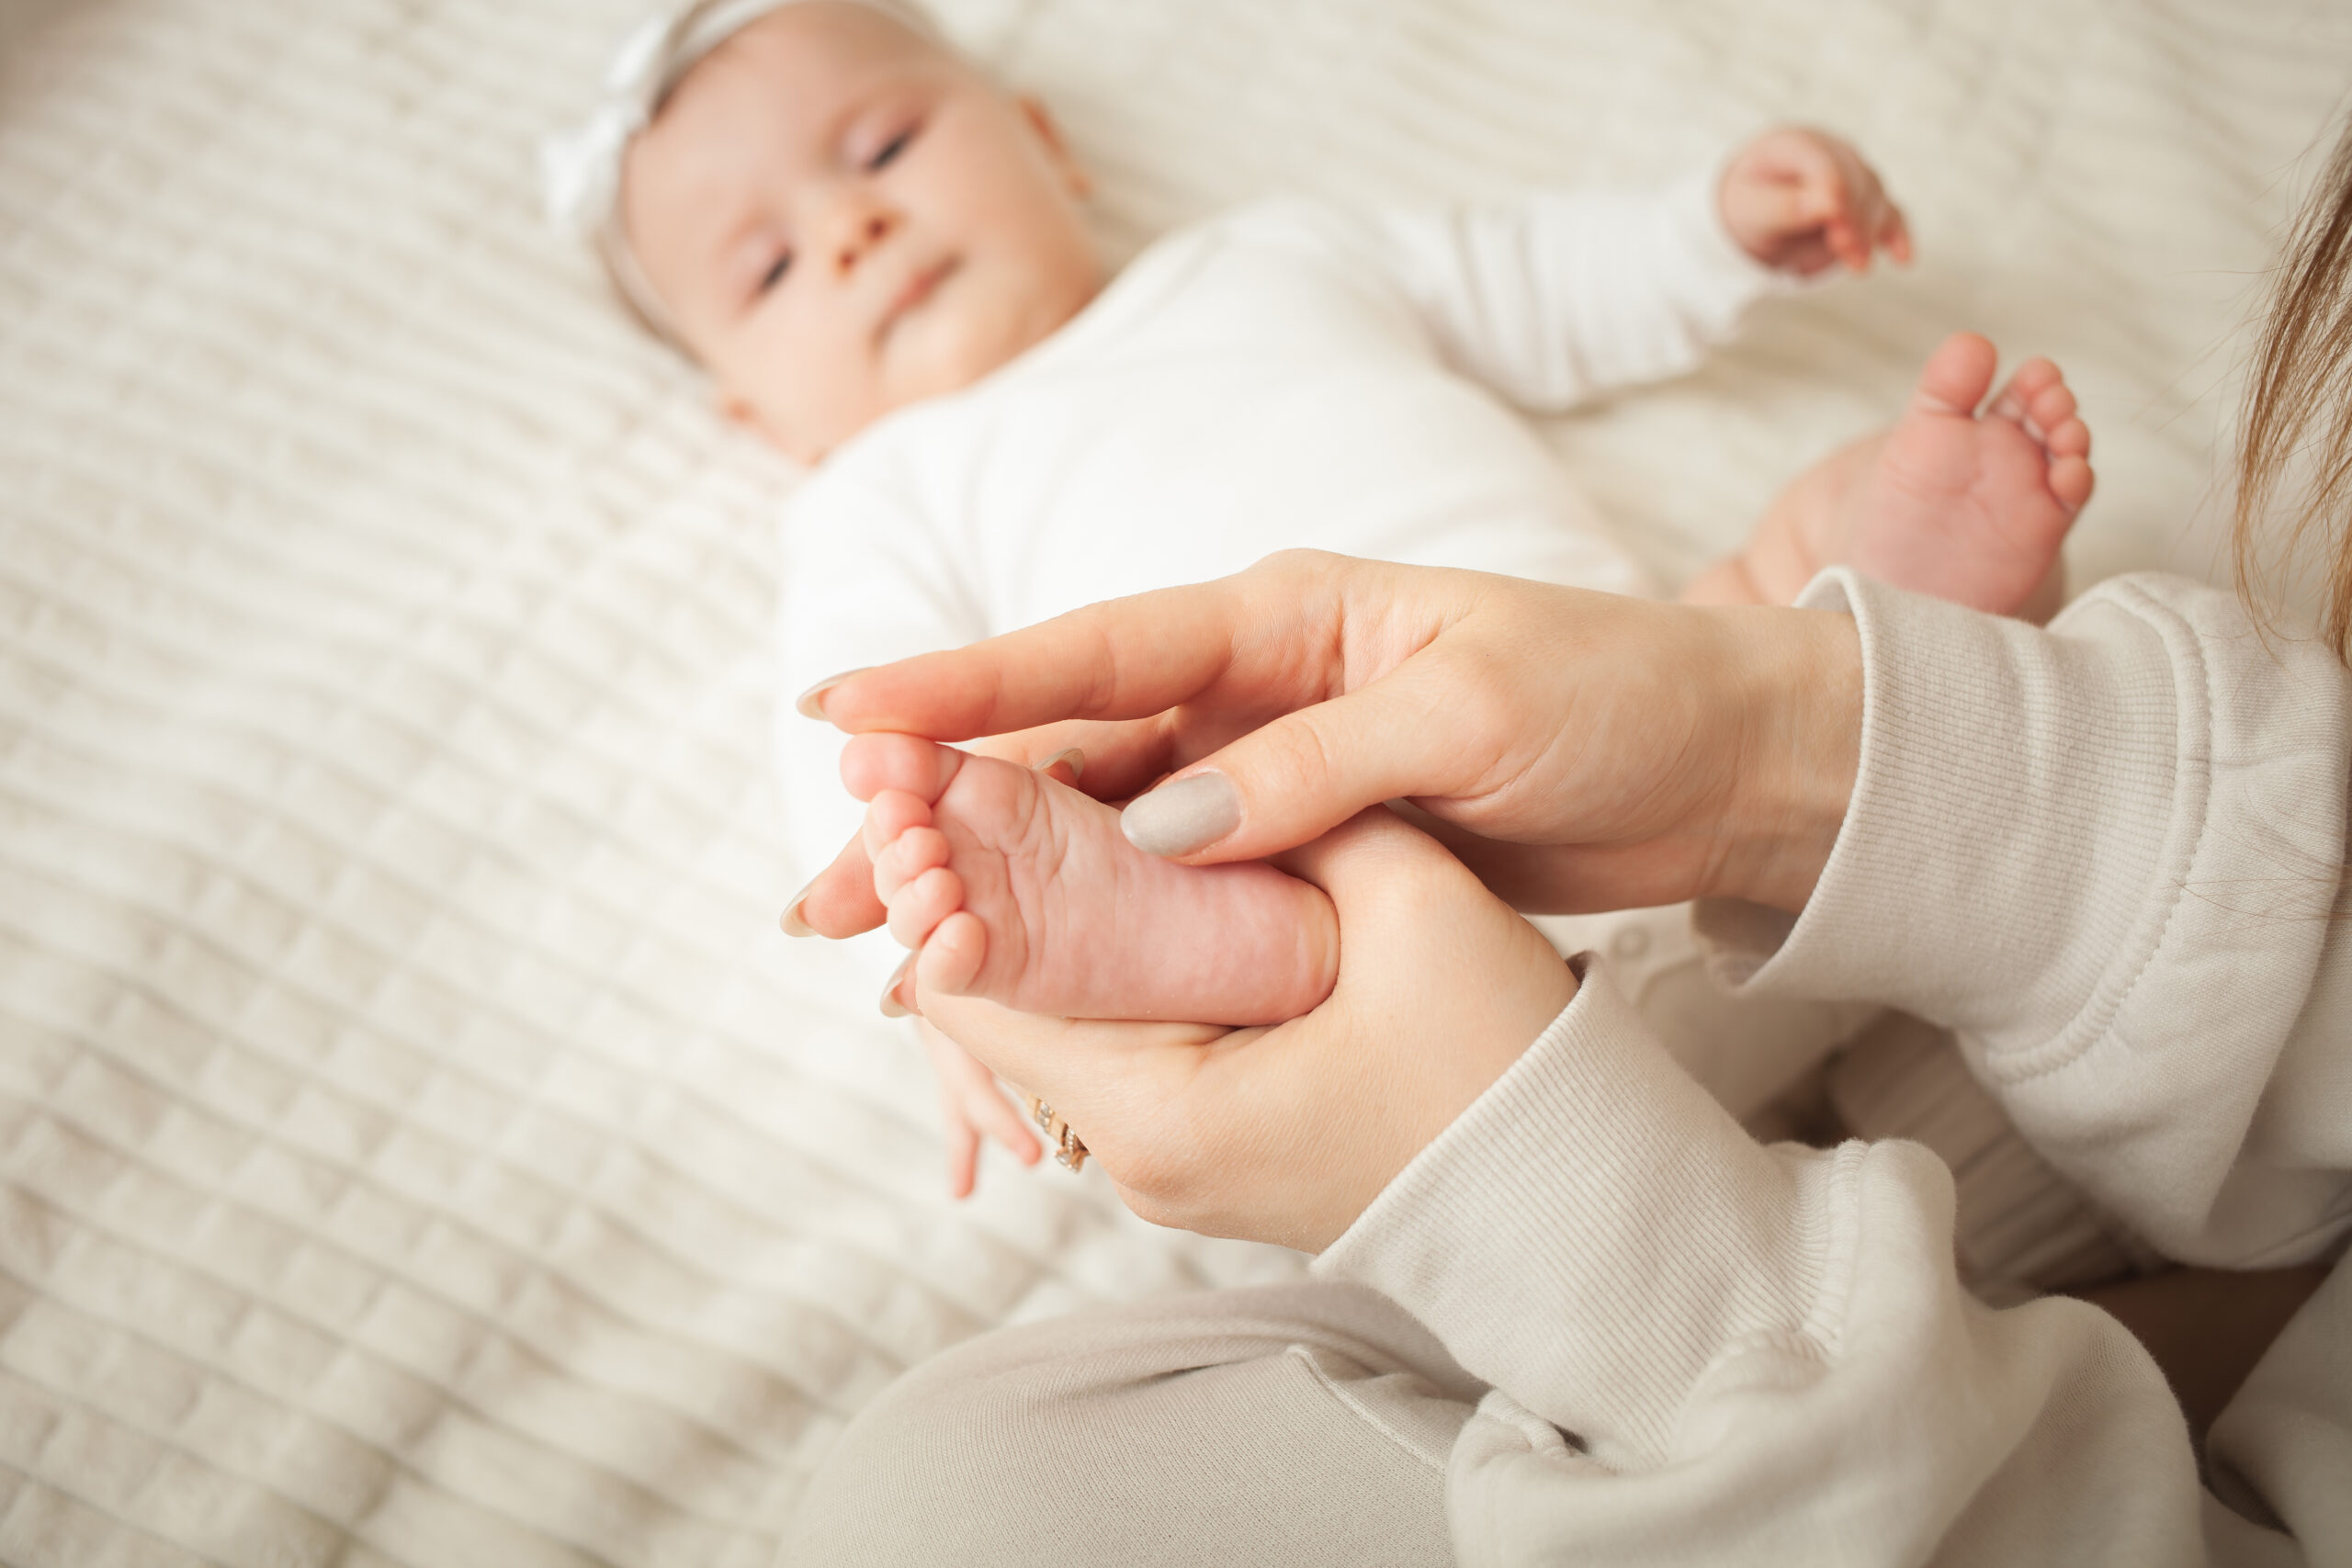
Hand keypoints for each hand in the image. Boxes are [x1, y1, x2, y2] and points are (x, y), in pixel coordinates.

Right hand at [793, 552, 1863, 933]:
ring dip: (991, 886)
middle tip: (823, 893)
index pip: (1094, 651)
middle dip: (937, 819)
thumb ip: (1314, 766)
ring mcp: (1264, 769)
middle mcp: (1250, 687)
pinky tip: (1017, 975)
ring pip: (1094, 831)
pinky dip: (1084, 929)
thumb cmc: (1614, 701)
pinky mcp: (1294, 846)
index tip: (849, 711)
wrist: (1720, 764)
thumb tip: (1159, 829)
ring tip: (883, 955)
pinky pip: (1162, 888)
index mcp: (1282, 617)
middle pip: (1061, 754)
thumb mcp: (1471, 717)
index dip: (964, 684)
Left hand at [899, 809, 1578, 1251]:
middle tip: (933, 764)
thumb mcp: (1416, 910)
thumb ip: (1300, 812)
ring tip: (1001, 790)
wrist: (1582, 1201)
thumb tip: (1195, 763)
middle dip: (973, 877)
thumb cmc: (1507, 1071)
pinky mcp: (1213, 1135)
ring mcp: (1173, 1153)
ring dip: (1038, 906)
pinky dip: (1105, 945)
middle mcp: (1140, 1152)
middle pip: (1004, 998)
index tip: (921, 771)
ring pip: (1058, 1008)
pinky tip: (1113, 857)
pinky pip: (1120, 1025)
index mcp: (1162, 1112)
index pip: (979, 984)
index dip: (943, 867)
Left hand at [1719, 126, 1910, 275]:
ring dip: (1870, 231)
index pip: (1826, 165)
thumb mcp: (1751, 206)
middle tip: (1849, 254)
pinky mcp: (1868, 203)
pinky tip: (1903, 258)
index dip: (1836, 193)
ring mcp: (1855, 175)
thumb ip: (1785, 205)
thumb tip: (1828, 203)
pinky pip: (1891, 214)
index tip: (1836, 222)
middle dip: (1855, 219)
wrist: (1757, 206)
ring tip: (1858, 266)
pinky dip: (1897, 235)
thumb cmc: (1750, 203)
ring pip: (1875, 199)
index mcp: (1796, 145)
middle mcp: (1833, 153)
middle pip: (1857, 182)